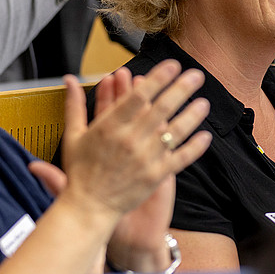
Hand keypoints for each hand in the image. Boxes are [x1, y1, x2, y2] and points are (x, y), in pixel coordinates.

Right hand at [59, 63, 211, 226]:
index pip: (138, 96)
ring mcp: (144, 159)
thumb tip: (69, 79)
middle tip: (196, 75)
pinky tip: (205, 136)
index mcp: (109, 127)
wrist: (88, 208)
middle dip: (181, 89)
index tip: (172, 65)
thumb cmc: (81, 171)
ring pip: (174, 132)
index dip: (157, 78)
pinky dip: (194, 148)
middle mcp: (129, 141)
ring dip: (191, 115)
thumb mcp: (73, 136)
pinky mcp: (155, 177)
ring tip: (204, 102)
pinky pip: (179, 159)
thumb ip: (74, 104)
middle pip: (161, 109)